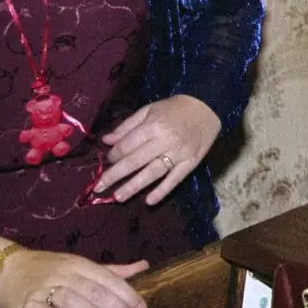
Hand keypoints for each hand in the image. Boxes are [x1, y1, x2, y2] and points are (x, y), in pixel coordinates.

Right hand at [0, 248, 148, 307]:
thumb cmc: (49, 270)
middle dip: (116, 307)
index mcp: (79, 265)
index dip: (127, 293)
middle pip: (93, 289)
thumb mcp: (81, 266)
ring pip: (70, 298)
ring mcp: (43, 287)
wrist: (5, 269)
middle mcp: (64, 274)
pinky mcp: (24, 302)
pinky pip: (36, 307)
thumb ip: (112, 271)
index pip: (108, 278)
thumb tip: (144, 267)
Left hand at [93, 94, 219, 204]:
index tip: (109, 160)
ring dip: (134, 186)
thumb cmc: (175, 108)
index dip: (114, 155)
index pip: (128, 145)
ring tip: (118, 197)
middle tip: (99, 187)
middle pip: (135, 161)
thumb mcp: (149, 109)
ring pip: (153, 173)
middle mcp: (165, 140)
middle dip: (115, 175)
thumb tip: (106, 141)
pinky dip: (162, 190)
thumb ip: (127, 126)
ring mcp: (179, 153)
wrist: (208, 105)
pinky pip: (175, 179)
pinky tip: (149, 201)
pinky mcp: (191, 162)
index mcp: (153, 125)